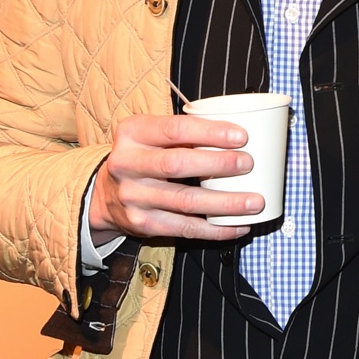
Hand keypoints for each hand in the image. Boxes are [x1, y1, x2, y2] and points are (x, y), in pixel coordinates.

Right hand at [88, 114, 262, 242]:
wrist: (105, 195)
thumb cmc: (143, 157)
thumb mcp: (151, 134)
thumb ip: (183, 133)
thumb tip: (239, 135)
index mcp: (133, 133)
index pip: (175, 129)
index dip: (210, 132)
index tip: (241, 136)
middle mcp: (127, 164)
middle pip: (177, 164)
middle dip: (218, 164)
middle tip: (248, 164)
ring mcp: (133, 197)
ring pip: (185, 201)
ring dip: (225, 203)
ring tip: (254, 201)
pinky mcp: (143, 224)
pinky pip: (185, 228)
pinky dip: (216, 229)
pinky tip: (238, 225)